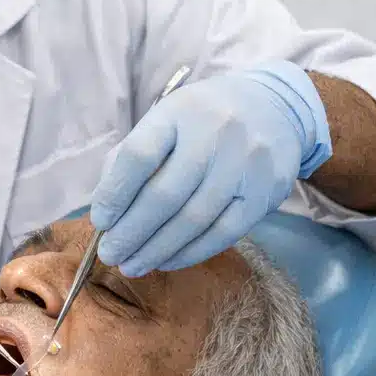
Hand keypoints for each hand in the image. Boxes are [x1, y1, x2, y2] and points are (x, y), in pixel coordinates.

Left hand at [91, 62, 331, 276]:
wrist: (275, 109)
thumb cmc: (201, 122)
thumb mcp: (164, 121)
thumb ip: (129, 160)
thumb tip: (106, 212)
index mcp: (178, 112)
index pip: (138, 156)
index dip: (114, 194)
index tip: (100, 221)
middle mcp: (215, 134)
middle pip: (164, 195)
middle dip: (131, 232)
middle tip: (110, 255)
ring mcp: (245, 164)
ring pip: (193, 220)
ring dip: (156, 250)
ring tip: (132, 266)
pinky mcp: (266, 193)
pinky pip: (223, 233)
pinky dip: (190, 253)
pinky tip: (166, 261)